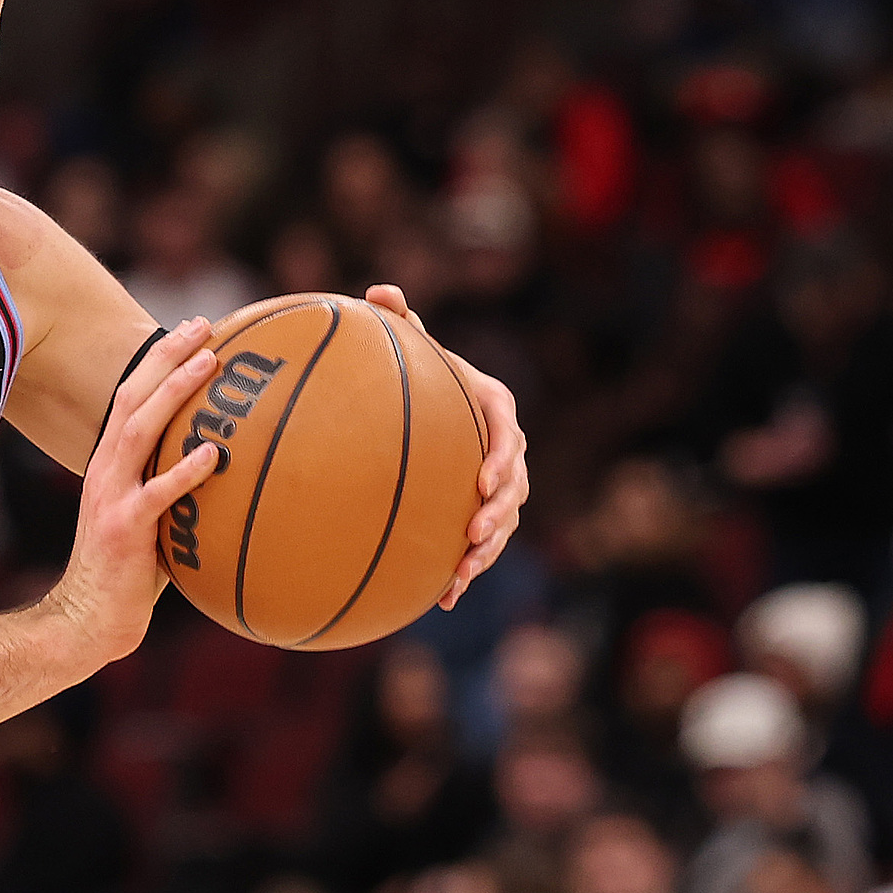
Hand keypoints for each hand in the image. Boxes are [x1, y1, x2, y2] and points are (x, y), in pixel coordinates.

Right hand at [47, 318, 220, 660]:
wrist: (89, 620)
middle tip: (205, 325)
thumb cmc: (129, 575)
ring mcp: (111, 497)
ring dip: (174, 391)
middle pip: (131, 396)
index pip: (130, 397)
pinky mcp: (124, 530)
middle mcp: (106, 471)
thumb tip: (236, 473)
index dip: (160, 360)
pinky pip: (157, 495)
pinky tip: (213, 453)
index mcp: (111, 465)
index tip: (196, 331)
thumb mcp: (153, 522)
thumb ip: (181, 493)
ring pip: (139, 429)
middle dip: (167, 356)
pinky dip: (185, 471)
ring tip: (211, 363)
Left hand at [363, 285, 528, 609]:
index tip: (483, 482)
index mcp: (494, 407)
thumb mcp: (413, 347)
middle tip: (475, 530)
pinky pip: (481, 546)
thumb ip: (400, 323)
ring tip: (462, 574)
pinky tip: (442, 601)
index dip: (500, 459)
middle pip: (514, 485)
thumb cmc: (422, 376)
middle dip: (499, 513)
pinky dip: (465, 572)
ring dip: (486, 551)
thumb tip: (378, 290)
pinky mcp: (483, 513)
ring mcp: (499, 485)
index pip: (505, 432)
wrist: (431, 413)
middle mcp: (505, 450)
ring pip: (504, 522)